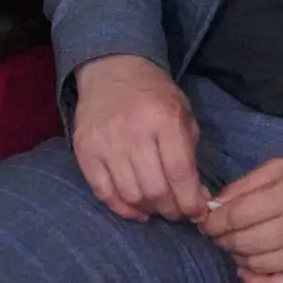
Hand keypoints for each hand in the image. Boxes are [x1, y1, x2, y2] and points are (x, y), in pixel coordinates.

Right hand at [70, 54, 208, 222]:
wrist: (111, 70)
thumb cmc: (154, 95)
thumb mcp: (182, 114)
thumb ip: (190, 156)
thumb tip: (198, 199)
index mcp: (163, 120)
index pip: (179, 173)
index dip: (191, 202)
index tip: (197, 213)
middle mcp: (133, 132)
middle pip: (155, 190)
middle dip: (171, 209)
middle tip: (177, 210)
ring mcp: (105, 142)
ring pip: (130, 195)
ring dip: (149, 210)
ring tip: (157, 206)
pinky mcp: (85, 150)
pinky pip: (103, 192)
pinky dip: (122, 208)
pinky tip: (136, 208)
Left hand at [198, 157, 282, 282]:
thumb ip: (247, 184)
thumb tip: (216, 205)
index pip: (236, 215)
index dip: (213, 220)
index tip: (207, 220)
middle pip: (241, 241)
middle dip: (221, 238)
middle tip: (219, 232)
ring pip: (254, 265)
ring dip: (237, 256)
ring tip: (238, 244)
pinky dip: (255, 282)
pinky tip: (250, 268)